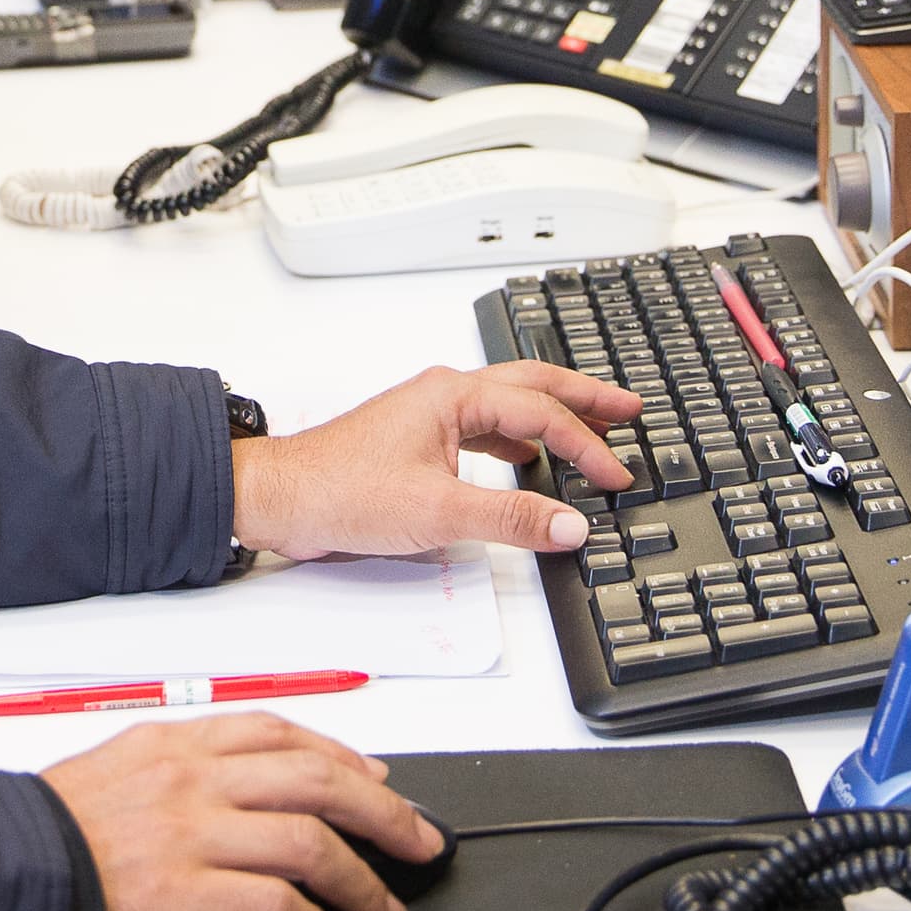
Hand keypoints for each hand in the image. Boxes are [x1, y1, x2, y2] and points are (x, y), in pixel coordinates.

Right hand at [41, 714, 443, 910]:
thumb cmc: (50, 832)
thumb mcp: (117, 773)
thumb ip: (180, 774)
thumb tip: (242, 796)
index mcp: (174, 742)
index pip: (278, 731)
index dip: (340, 754)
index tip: (374, 778)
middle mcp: (190, 778)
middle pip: (314, 778)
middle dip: (382, 811)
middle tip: (417, 839)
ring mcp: (190, 832)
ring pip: (308, 839)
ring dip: (360, 876)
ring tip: (382, 904)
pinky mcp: (184, 892)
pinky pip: (274, 902)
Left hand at [227, 361, 638, 562]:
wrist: (281, 499)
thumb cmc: (340, 489)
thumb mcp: (438, 510)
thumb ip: (511, 516)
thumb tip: (570, 523)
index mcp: (451, 395)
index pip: (540, 412)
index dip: (585, 445)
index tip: (614, 475)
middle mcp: (443, 396)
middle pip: (531, 386)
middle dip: (583, 398)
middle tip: (628, 408)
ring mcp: (430, 418)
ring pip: (508, 408)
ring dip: (552, 420)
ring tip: (591, 434)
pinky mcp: (419, 444)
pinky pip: (484, 433)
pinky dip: (519, 444)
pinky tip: (530, 465)